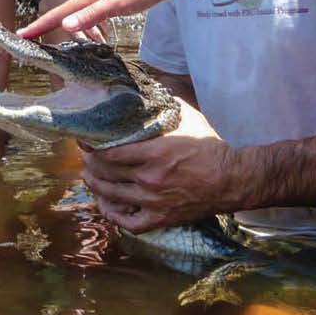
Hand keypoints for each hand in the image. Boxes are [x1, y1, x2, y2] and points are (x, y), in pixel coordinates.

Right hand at [18, 0, 186, 40]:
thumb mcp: (119, 2)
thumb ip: (93, 14)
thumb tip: (64, 26)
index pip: (60, 14)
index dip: (41, 25)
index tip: (21, 36)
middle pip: (64, 13)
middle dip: (46, 25)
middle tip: (29, 39)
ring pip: (79, 14)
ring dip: (63, 25)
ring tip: (50, 37)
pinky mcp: (119, 1)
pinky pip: (93, 15)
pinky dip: (84, 24)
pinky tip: (89, 28)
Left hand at [81, 100, 235, 232]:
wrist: (230, 179)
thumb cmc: (209, 147)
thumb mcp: (185, 119)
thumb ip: (162, 108)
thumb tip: (143, 92)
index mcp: (155, 153)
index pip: (111, 152)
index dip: (93, 147)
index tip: (86, 141)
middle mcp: (150, 178)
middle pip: (106, 173)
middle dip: (90, 164)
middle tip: (85, 157)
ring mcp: (154, 201)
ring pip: (112, 196)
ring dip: (95, 186)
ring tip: (89, 177)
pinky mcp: (161, 218)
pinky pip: (129, 222)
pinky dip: (113, 215)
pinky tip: (106, 205)